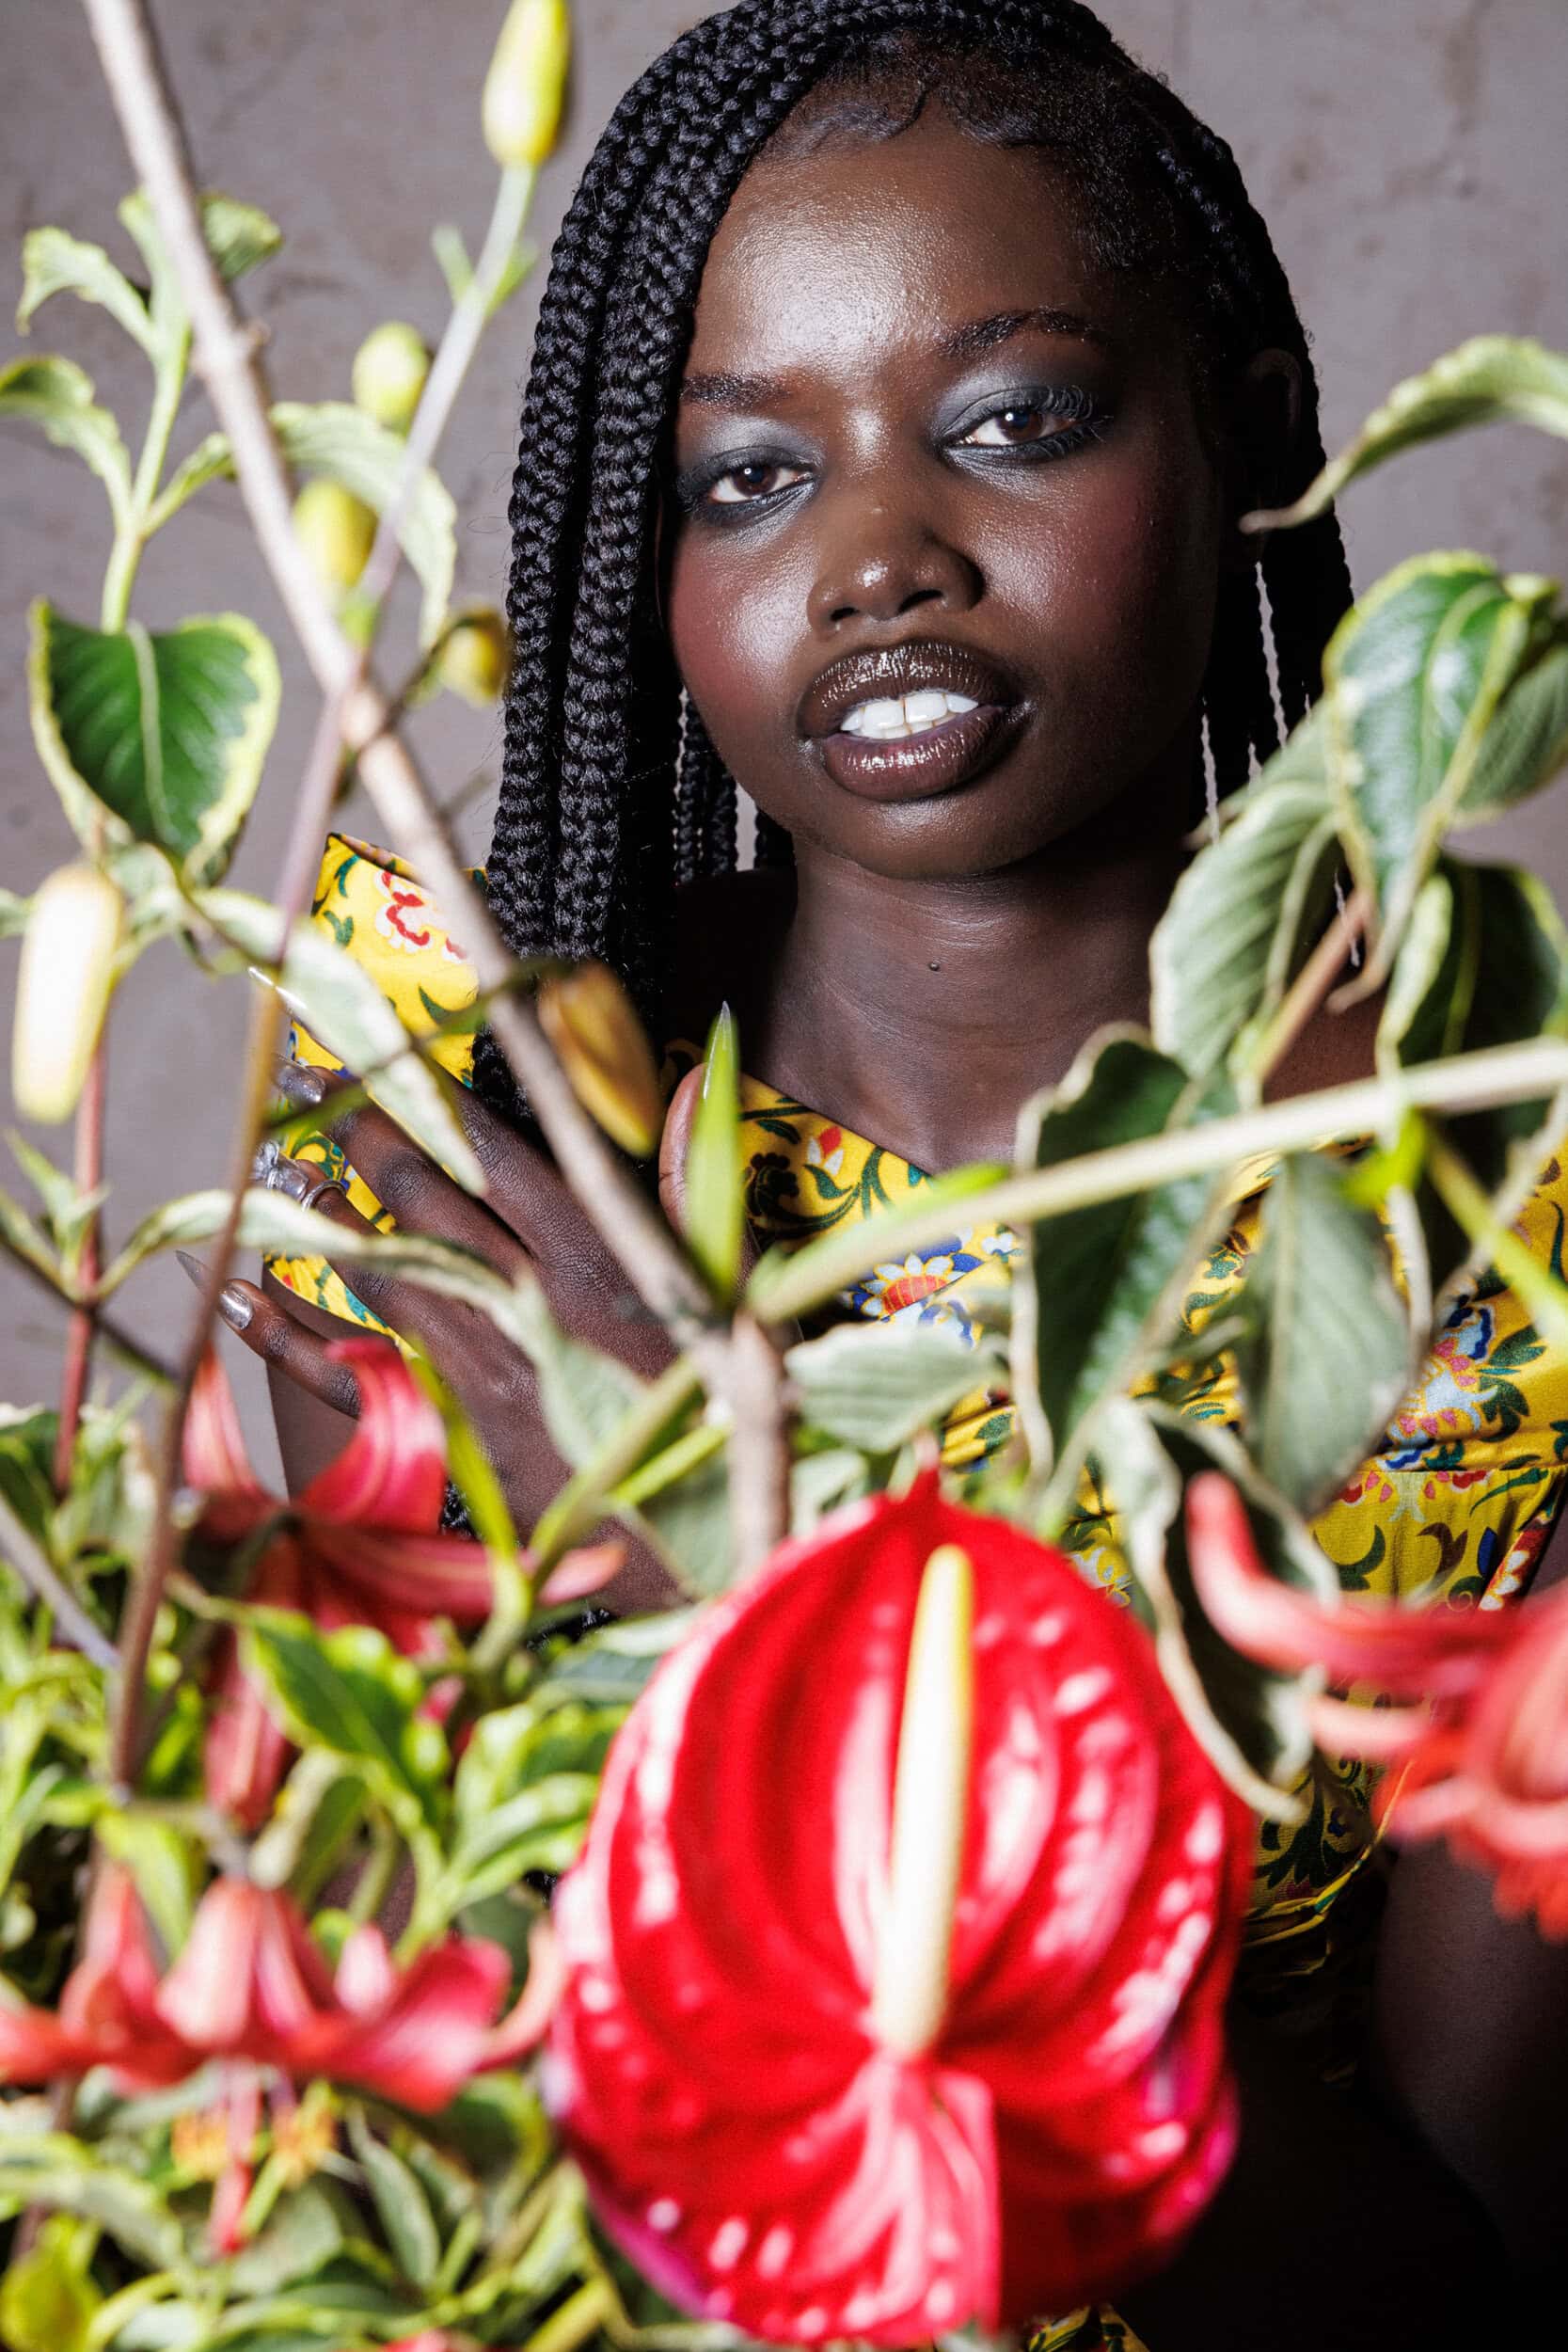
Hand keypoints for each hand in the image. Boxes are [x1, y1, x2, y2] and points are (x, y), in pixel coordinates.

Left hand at [217, 1063, 714, 1609]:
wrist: (716, 1556)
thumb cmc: (737, 1422)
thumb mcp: (738, 1294)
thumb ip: (697, 1187)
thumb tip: (693, 1079)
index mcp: (601, 1263)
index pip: (493, 1154)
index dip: (426, 1099)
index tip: (373, 1053)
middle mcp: (529, 1308)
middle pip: (426, 1201)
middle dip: (365, 1135)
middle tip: (313, 1086)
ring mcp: (483, 1374)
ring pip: (384, 1275)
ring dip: (332, 1215)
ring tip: (290, 1170)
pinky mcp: (457, 1438)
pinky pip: (352, 1375)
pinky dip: (288, 1337)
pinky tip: (240, 1300)